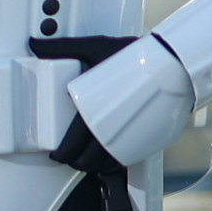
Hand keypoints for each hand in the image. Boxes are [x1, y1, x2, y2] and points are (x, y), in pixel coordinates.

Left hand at [63, 35, 194, 167]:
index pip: (70, 145)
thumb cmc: (134, 54)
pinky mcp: (149, 142)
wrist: (175, 62)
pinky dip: (115, 164)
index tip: (57, 153)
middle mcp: (110, 131)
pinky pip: (128, 161)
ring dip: (93, 165)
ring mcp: (132, 140)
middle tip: (69, 156)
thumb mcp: (94, 47)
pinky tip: (110, 158)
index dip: (60, 154)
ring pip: (106, 165)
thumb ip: (62, 48)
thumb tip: (35, 44)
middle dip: (74, 161)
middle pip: (86, 160)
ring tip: (87, 158)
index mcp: (92, 113)